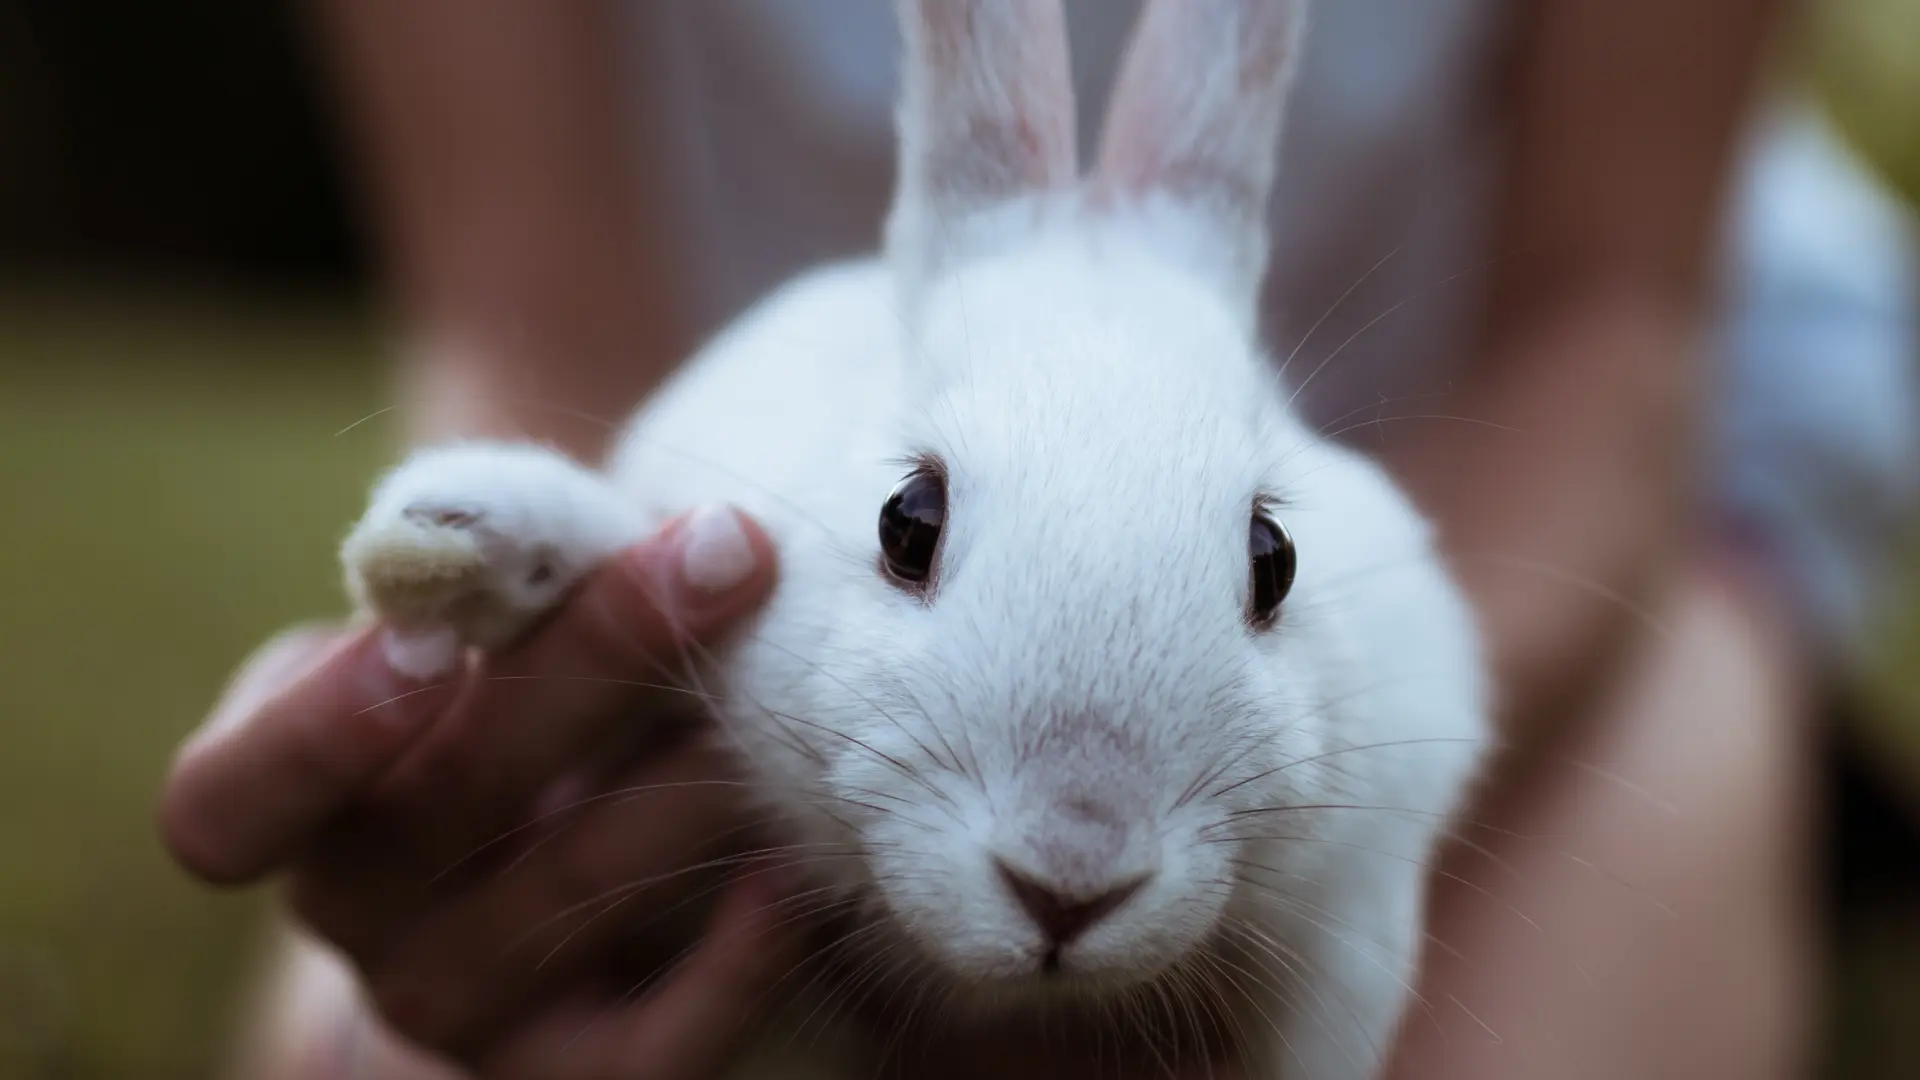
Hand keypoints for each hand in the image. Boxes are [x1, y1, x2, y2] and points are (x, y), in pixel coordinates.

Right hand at [161, 509, 804, 1076]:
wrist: (581, 808)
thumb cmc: (526, 678)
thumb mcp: (486, 617)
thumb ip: (504, 572)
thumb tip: (604, 524)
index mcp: (286, 794)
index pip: (227, 805)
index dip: (319, 729)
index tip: (434, 635)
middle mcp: (355, 913)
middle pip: (449, 802)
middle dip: (599, 658)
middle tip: (722, 554)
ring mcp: (455, 1005)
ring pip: (573, 893)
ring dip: (693, 778)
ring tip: (785, 690)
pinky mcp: (570, 1072)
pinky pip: (655, 1048)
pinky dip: (737, 953)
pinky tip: (789, 863)